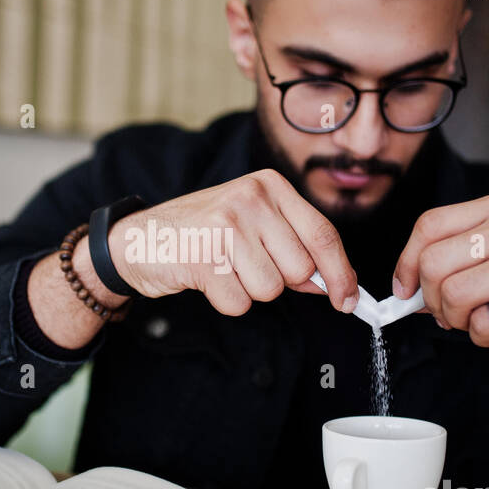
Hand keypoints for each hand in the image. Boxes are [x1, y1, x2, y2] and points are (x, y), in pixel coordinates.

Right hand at [107, 169, 358, 315]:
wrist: (139, 238)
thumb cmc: (201, 233)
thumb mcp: (251, 223)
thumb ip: (292, 246)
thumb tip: (333, 283)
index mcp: (269, 186)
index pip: (322, 234)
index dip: (341, 274)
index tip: (349, 300)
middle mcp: (250, 198)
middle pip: (299, 269)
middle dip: (280, 282)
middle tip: (247, 266)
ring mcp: (225, 225)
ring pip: (270, 289)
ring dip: (249, 291)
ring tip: (223, 268)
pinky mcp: (203, 256)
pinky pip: (238, 303)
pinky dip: (225, 300)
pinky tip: (207, 278)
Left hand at [391, 191, 488, 347]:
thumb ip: (478, 248)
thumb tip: (418, 283)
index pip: (430, 225)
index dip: (407, 262)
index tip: (405, 289)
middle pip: (435, 263)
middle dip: (431, 300)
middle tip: (449, 315)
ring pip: (455, 294)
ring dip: (456, 322)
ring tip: (478, 324)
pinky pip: (487, 323)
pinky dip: (485, 337)